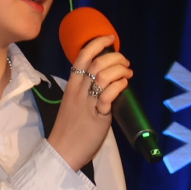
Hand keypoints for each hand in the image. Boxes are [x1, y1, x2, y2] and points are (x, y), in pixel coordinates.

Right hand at [47, 34, 131, 170]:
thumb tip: (106, 82)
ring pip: (103, 75)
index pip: (82, 56)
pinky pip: (108, 94)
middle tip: (125, 62)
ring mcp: (87, 103)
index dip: (97, 43)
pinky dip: (119, 85)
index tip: (110, 38)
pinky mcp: (97, 116)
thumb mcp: (74, 103)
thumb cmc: (69, 129)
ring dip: (120, 70)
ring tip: (128, 74)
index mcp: (72, 85)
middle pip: (97, 62)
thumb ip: (86, 91)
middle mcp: (78, 91)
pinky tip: (124, 85)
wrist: (62, 151)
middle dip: (115, 57)